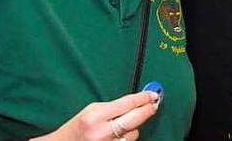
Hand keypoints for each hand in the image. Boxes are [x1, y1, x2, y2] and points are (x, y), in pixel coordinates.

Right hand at [32, 91, 160, 140]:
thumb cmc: (78, 126)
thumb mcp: (92, 110)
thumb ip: (114, 106)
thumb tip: (138, 100)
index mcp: (95, 116)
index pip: (127, 104)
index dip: (142, 98)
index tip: (152, 94)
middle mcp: (101, 132)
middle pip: (135, 119)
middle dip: (147, 110)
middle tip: (154, 104)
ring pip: (134, 134)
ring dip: (135, 127)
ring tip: (126, 123)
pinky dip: (128, 137)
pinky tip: (122, 133)